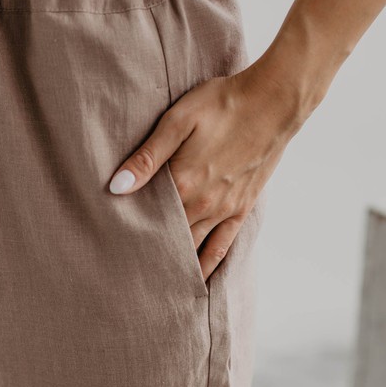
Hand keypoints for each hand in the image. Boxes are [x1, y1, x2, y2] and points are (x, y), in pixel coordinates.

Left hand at [108, 61, 303, 280]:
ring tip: (153, 285)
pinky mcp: (241, 209)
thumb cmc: (222, 103)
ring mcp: (224, 210)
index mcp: (182, 183)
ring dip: (173, 266)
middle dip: (147, 255)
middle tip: (125, 276)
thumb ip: (147, 156)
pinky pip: (221, 247)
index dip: (128, 234)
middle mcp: (202, 204)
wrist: (274, 101)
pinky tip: (196, 281)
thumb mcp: (178, 120)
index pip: (147, 219)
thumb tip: (116, 187)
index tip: (110, 250)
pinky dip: (207, 265)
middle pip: (168, 239)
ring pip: (193, 248)